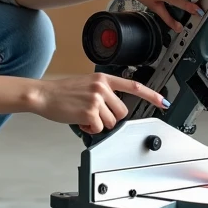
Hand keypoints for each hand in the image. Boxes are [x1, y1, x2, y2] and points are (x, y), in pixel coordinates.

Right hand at [29, 73, 169, 134]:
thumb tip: (114, 107)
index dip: (151, 95)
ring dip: (99, 124)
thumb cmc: (62, 92)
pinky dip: (90, 129)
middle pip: (122, 112)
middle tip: (94, 114)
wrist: (44, 95)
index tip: (163, 101)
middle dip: (110, 117)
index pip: (133, 86)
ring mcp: (96, 99)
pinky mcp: (90, 112)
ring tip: (84, 115)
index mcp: (103, 78)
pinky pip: (99, 128)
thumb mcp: (86, 84)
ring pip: (111, 122)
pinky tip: (79, 120)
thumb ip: (103, 91)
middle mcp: (102, 86)